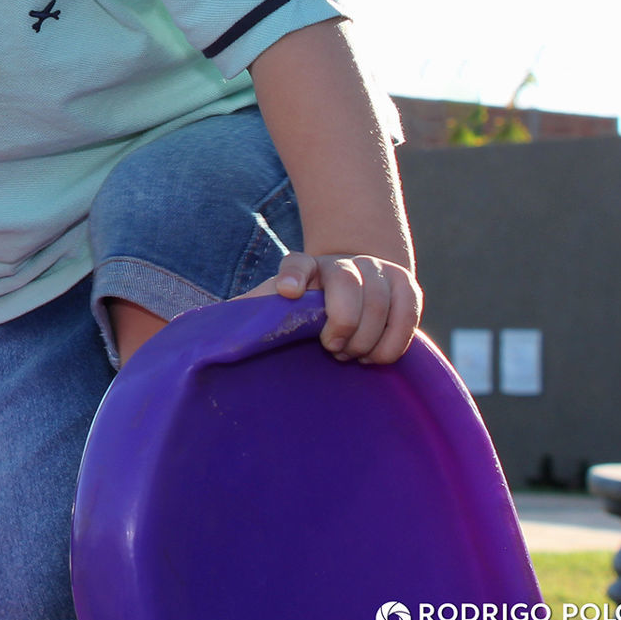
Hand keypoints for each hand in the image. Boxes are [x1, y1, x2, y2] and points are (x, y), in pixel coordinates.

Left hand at [243, 252, 421, 363]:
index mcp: (305, 268)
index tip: (286, 292)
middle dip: (342, 323)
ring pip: (380, 299)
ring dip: (368, 337)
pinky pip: (409, 312)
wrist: (351, 296)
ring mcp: (377, 270)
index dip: (292, 276)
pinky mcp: (407, 287)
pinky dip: (394, 341)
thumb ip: (250, 317)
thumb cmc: (306, 314)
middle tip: (332, 348)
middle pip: (347, 283)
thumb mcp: (275, 313)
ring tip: (352, 355)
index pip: (297, 264)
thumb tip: (212, 334)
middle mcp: (342, 263)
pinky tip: (376, 356)